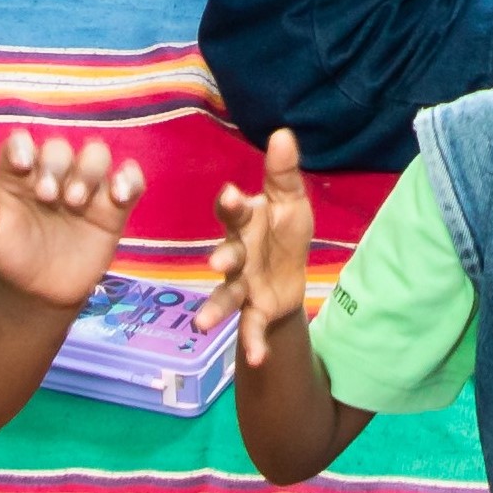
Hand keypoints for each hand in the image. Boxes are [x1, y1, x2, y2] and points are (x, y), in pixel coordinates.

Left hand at [0, 130, 142, 306]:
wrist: (38, 292)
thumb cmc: (9, 255)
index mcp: (18, 174)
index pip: (21, 143)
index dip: (23, 146)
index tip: (23, 165)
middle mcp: (53, 174)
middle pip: (60, 147)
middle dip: (56, 165)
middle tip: (48, 197)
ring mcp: (85, 188)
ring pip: (96, 155)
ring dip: (88, 170)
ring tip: (75, 202)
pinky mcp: (112, 207)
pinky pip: (131, 181)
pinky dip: (130, 179)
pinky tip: (118, 196)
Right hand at [216, 129, 321, 369]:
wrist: (292, 272)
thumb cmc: (283, 230)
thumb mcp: (290, 200)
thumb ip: (283, 172)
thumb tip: (281, 132)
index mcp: (244, 223)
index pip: (233, 211)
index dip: (232, 204)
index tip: (233, 195)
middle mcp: (237, 254)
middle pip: (226, 254)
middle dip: (221, 256)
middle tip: (216, 262)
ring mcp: (242, 284)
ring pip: (225, 296)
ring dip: (213, 309)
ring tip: (201, 325)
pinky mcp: (255, 310)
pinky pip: (250, 327)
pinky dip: (252, 344)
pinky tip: (256, 359)